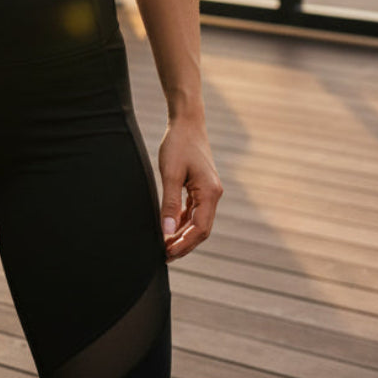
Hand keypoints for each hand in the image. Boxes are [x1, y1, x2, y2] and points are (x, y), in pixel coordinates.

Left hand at [158, 117, 221, 261]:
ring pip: (199, 222)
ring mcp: (209, 191)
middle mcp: (214, 195)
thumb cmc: (178, 144)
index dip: (183, 244)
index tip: (166, 253)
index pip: (199, 229)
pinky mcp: (202, 187)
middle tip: (164, 255)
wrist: (187, 122)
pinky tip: (171, 227)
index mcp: (210, 193)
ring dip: (183, 235)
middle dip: (184, 244)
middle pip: (201, 229)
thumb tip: (167, 232)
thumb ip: (169, 204)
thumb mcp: (170, 173)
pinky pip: (195, 211)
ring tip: (165, 245)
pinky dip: (184, 222)